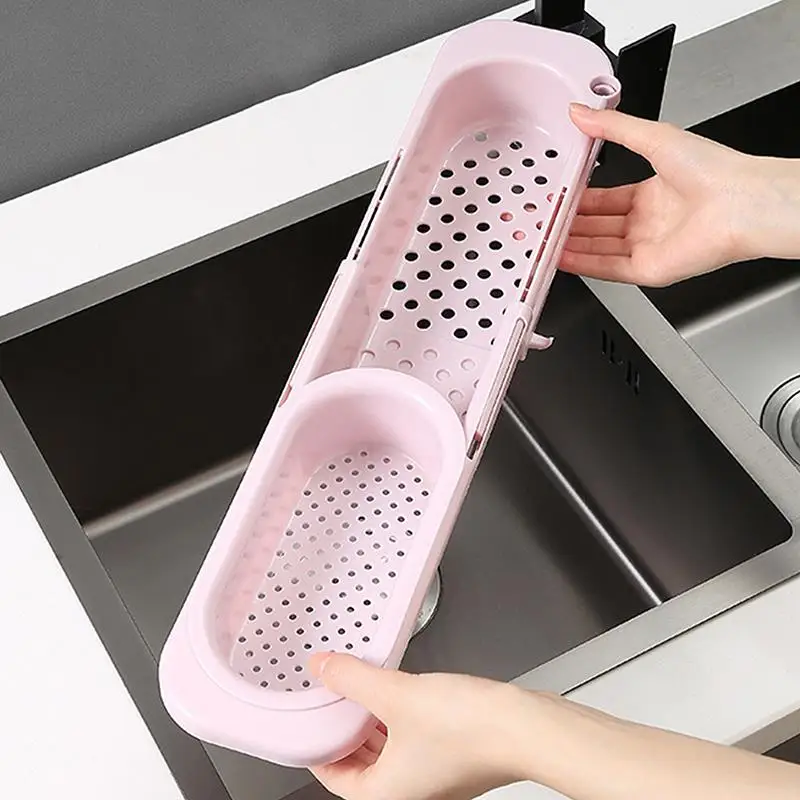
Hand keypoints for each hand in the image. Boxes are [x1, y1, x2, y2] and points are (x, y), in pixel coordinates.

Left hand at [307, 653, 538, 799]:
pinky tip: (399, 687)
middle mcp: (409, 791)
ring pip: (388, 749)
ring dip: (373, 719)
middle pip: (361, 763)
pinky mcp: (452, 756)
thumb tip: (323, 668)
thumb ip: (353, 680)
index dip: (317, 748)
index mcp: (386, 793)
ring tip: (364, 685)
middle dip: (346, 728)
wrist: (526, 727)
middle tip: (334, 696)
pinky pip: (412, 738)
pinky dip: (399, 715)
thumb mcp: (396, 694)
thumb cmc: (471, 730)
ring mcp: (433, 776)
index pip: (335, 778)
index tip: (309, 722)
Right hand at [561, 104, 799, 286]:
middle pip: (597, 227)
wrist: (741, 203)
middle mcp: (649, 223)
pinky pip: (608, 269)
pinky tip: (561, 258)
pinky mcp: (649, 270)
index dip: (578, 200)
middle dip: (568, 224)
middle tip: (540, 220)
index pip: (605, 201)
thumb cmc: (715, 171)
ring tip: (542, 240)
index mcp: (653, 194)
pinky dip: (583, 264)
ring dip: (570, 245)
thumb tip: (581, 112)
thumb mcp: (654, 137)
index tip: (556, 197)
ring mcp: (648, 248)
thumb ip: (613, 128)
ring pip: (598, 249)